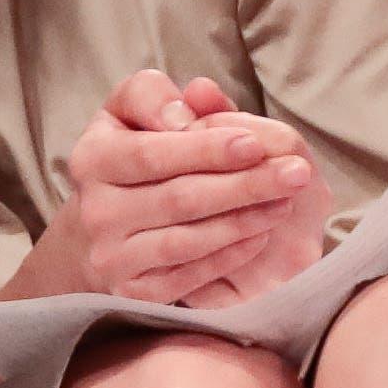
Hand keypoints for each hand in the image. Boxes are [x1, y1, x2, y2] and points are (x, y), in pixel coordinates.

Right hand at [5, 70, 325, 305]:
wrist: (94, 230)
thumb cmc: (127, 156)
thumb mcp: (129, 113)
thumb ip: (156, 96)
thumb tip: (196, 97)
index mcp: (91, 159)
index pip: (152, 154)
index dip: (205, 150)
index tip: (255, 143)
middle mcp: (95, 211)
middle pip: (177, 199)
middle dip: (243, 185)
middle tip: (297, 174)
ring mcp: (111, 257)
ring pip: (185, 241)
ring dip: (243, 221)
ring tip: (286, 202)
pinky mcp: (131, 292)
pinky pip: (188, 276)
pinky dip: (229, 256)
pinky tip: (261, 234)